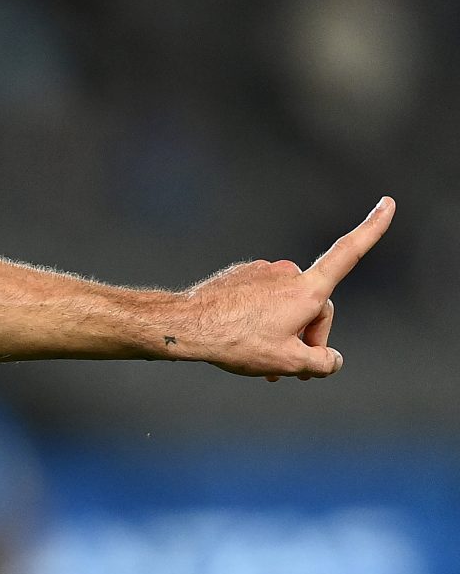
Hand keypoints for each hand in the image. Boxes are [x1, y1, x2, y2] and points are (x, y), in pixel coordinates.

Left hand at [179, 198, 393, 379]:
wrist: (186, 325)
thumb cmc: (237, 341)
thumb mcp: (288, 363)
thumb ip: (321, 363)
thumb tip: (332, 360)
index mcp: (306, 289)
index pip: (348, 254)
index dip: (372, 229)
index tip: (388, 203)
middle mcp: (287, 274)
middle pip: (314, 307)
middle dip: (308, 337)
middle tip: (290, 370)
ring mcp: (262, 272)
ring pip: (286, 305)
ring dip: (283, 332)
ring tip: (264, 362)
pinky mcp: (241, 276)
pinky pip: (262, 299)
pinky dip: (263, 319)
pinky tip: (246, 340)